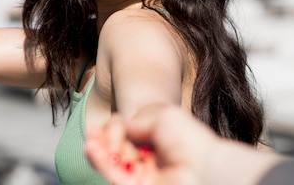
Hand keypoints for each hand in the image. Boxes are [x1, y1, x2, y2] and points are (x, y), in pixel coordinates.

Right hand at [86, 106, 215, 184]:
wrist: (205, 166)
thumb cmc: (189, 139)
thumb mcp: (161, 117)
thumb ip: (134, 122)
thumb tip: (118, 126)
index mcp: (158, 139)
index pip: (127, 134)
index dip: (112, 131)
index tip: (103, 126)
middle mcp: (150, 158)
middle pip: (116, 151)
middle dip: (102, 142)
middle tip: (91, 135)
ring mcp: (144, 175)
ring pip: (112, 165)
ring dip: (98, 154)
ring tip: (89, 144)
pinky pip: (115, 176)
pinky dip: (102, 164)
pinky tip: (94, 150)